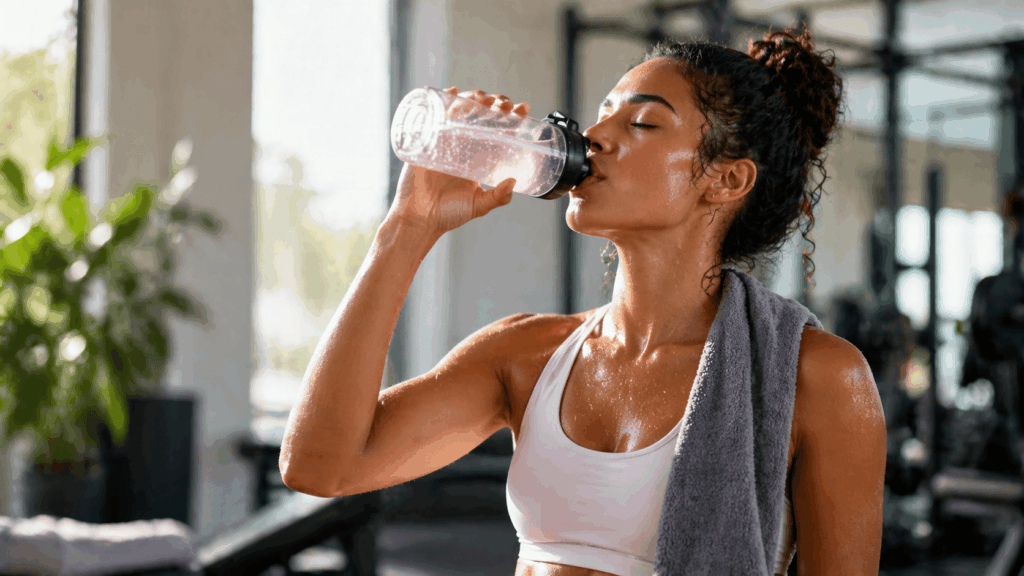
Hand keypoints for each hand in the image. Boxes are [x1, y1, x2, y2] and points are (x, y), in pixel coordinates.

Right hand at [387, 87, 530, 235]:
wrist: (419, 219)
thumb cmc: (448, 213)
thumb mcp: (478, 206)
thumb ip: (497, 198)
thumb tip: (513, 182)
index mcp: (479, 155)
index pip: (499, 128)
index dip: (512, 115)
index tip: (523, 108)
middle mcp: (464, 144)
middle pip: (482, 113)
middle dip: (496, 103)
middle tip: (505, 106)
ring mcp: (445, 139)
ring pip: (462, 109)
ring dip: (475, 97)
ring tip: (486, 100)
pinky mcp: (427, 140)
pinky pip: (435, 114)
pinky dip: (444, 99)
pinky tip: (454, 92)